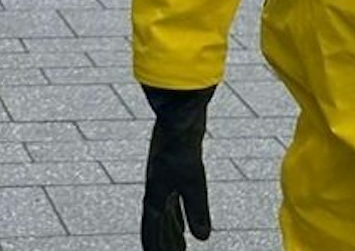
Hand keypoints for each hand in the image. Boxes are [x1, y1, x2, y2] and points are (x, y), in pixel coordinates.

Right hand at [141, 85, 212, 248]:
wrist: (180, 117)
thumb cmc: (182, 148)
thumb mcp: (194, 183)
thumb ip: (197, 210)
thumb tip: (202, 238)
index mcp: (155, 193)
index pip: (151, 227)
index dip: (154, 244)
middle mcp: (156, 188)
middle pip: (159, 223)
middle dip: (165, 242)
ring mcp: (164, 179)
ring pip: (167, 212)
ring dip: (173, 230)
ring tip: (180, 244)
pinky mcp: (175, 171)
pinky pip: (174, 200)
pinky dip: (179, 213)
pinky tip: (185, 216)